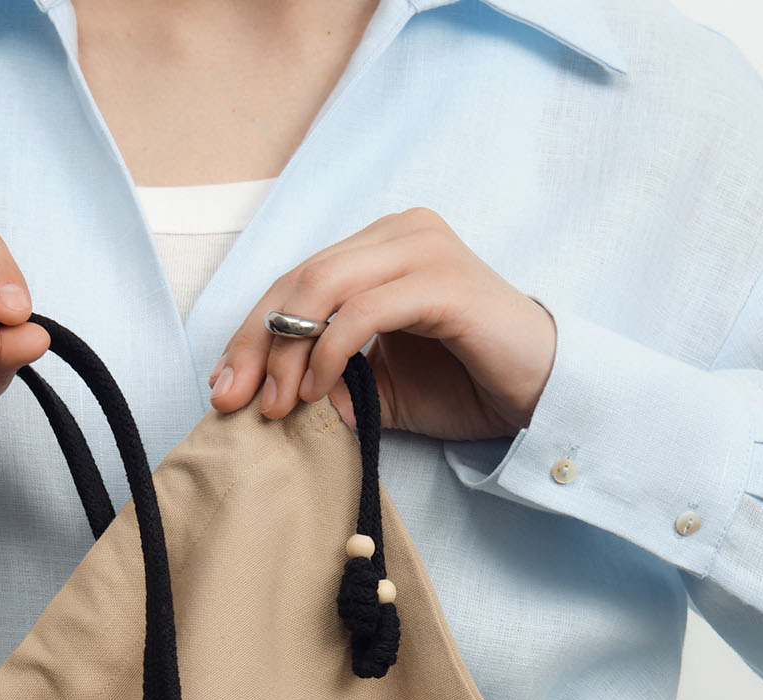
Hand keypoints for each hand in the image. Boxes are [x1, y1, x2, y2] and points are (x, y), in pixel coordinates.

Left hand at [208, 209, 555, 441]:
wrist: (540, 394)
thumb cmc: (465, 384)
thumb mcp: (381, 390)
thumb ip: (330, 384)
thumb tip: (271, 398)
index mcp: (380, 248)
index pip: (295, 281)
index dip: (250, 333)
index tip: (222, 386)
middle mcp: (399, 232)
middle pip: (299, 277)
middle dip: (256, 342)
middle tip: (232, 398)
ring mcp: (422, 249)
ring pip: (323, 285)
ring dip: (288, 351)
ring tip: (278, 404)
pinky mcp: (442, 281)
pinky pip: (364, 309)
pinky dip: (331, 350)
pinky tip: (317, 389)